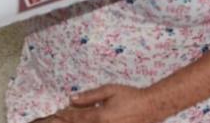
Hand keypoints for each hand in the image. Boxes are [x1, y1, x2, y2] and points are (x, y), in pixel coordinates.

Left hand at [34, 84, 158, 121]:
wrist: (152, 107)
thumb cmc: (131, 96)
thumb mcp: (109, 91)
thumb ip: (89, 96)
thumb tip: (72, 98)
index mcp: (101, 116)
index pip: (77, 118)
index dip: (65, 116)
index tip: (57, 114)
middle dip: (69, 122)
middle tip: (57, 118)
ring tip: (70, 119)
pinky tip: (87, 120)